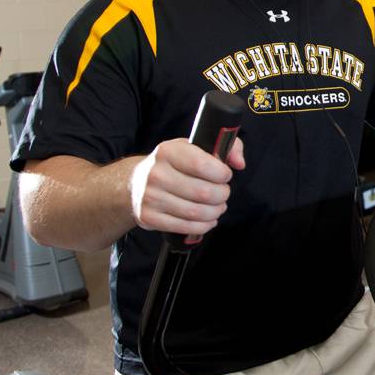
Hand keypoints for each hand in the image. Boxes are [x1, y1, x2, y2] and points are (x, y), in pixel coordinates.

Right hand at [129, 137, 245, 236]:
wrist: (135, 183)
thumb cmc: (172, 164)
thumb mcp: (193, 147)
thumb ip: (225, 147)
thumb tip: (239, 162)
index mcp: (168, 152)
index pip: (202, 165)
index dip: (222, 173)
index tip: (225, 175)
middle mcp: (157, 174)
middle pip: (203, 192)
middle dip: (222, 195)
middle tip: (223, 193)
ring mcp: (151, 197)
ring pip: (196, 212)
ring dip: (215, 212)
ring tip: (218, 207)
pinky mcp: (149, 217)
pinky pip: (185, 227)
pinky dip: (203, 226)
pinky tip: (207, 219)